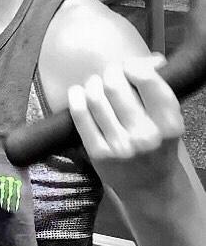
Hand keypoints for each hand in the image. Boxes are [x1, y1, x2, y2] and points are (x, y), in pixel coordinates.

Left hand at [68, 54, 184, 194]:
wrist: (149, 187)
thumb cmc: (156, 143)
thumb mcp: (165, 118)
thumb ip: (157, 88)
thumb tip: (152, 58)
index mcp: (169, 123)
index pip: (147, 80)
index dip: (132, 66)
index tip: (127, 67)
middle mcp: (146, 135)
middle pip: (115, 85)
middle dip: (109, 74)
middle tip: (109, 77)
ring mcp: (121, 145)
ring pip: (95, 96)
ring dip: (92, 84)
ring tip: (95, 86)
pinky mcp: (98, 152)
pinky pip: (79, 113)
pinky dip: (76, 96)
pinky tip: (78, 94)